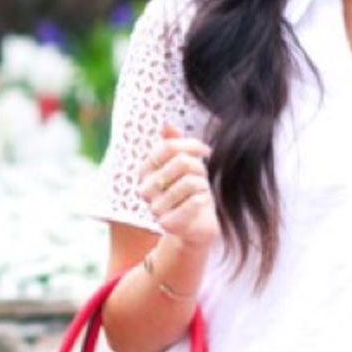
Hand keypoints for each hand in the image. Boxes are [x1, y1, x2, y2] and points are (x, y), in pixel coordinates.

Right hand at [138, 123, 219, 249]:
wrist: (197, 228)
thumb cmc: (191, 193)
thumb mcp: (185, 166)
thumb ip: (175, 145)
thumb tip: (166, 124)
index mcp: (144, 171)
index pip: (169, 146)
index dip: (192, 145)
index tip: (206, 152)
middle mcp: (144, 189)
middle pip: (181, 162)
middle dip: (199, 168)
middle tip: (203, 178)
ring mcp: (154, 208)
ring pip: (190, 182)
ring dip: (204, 185)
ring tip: (202, 192)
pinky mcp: (167, 224)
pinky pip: (195, 201)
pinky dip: (204, 200)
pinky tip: (202, 204)